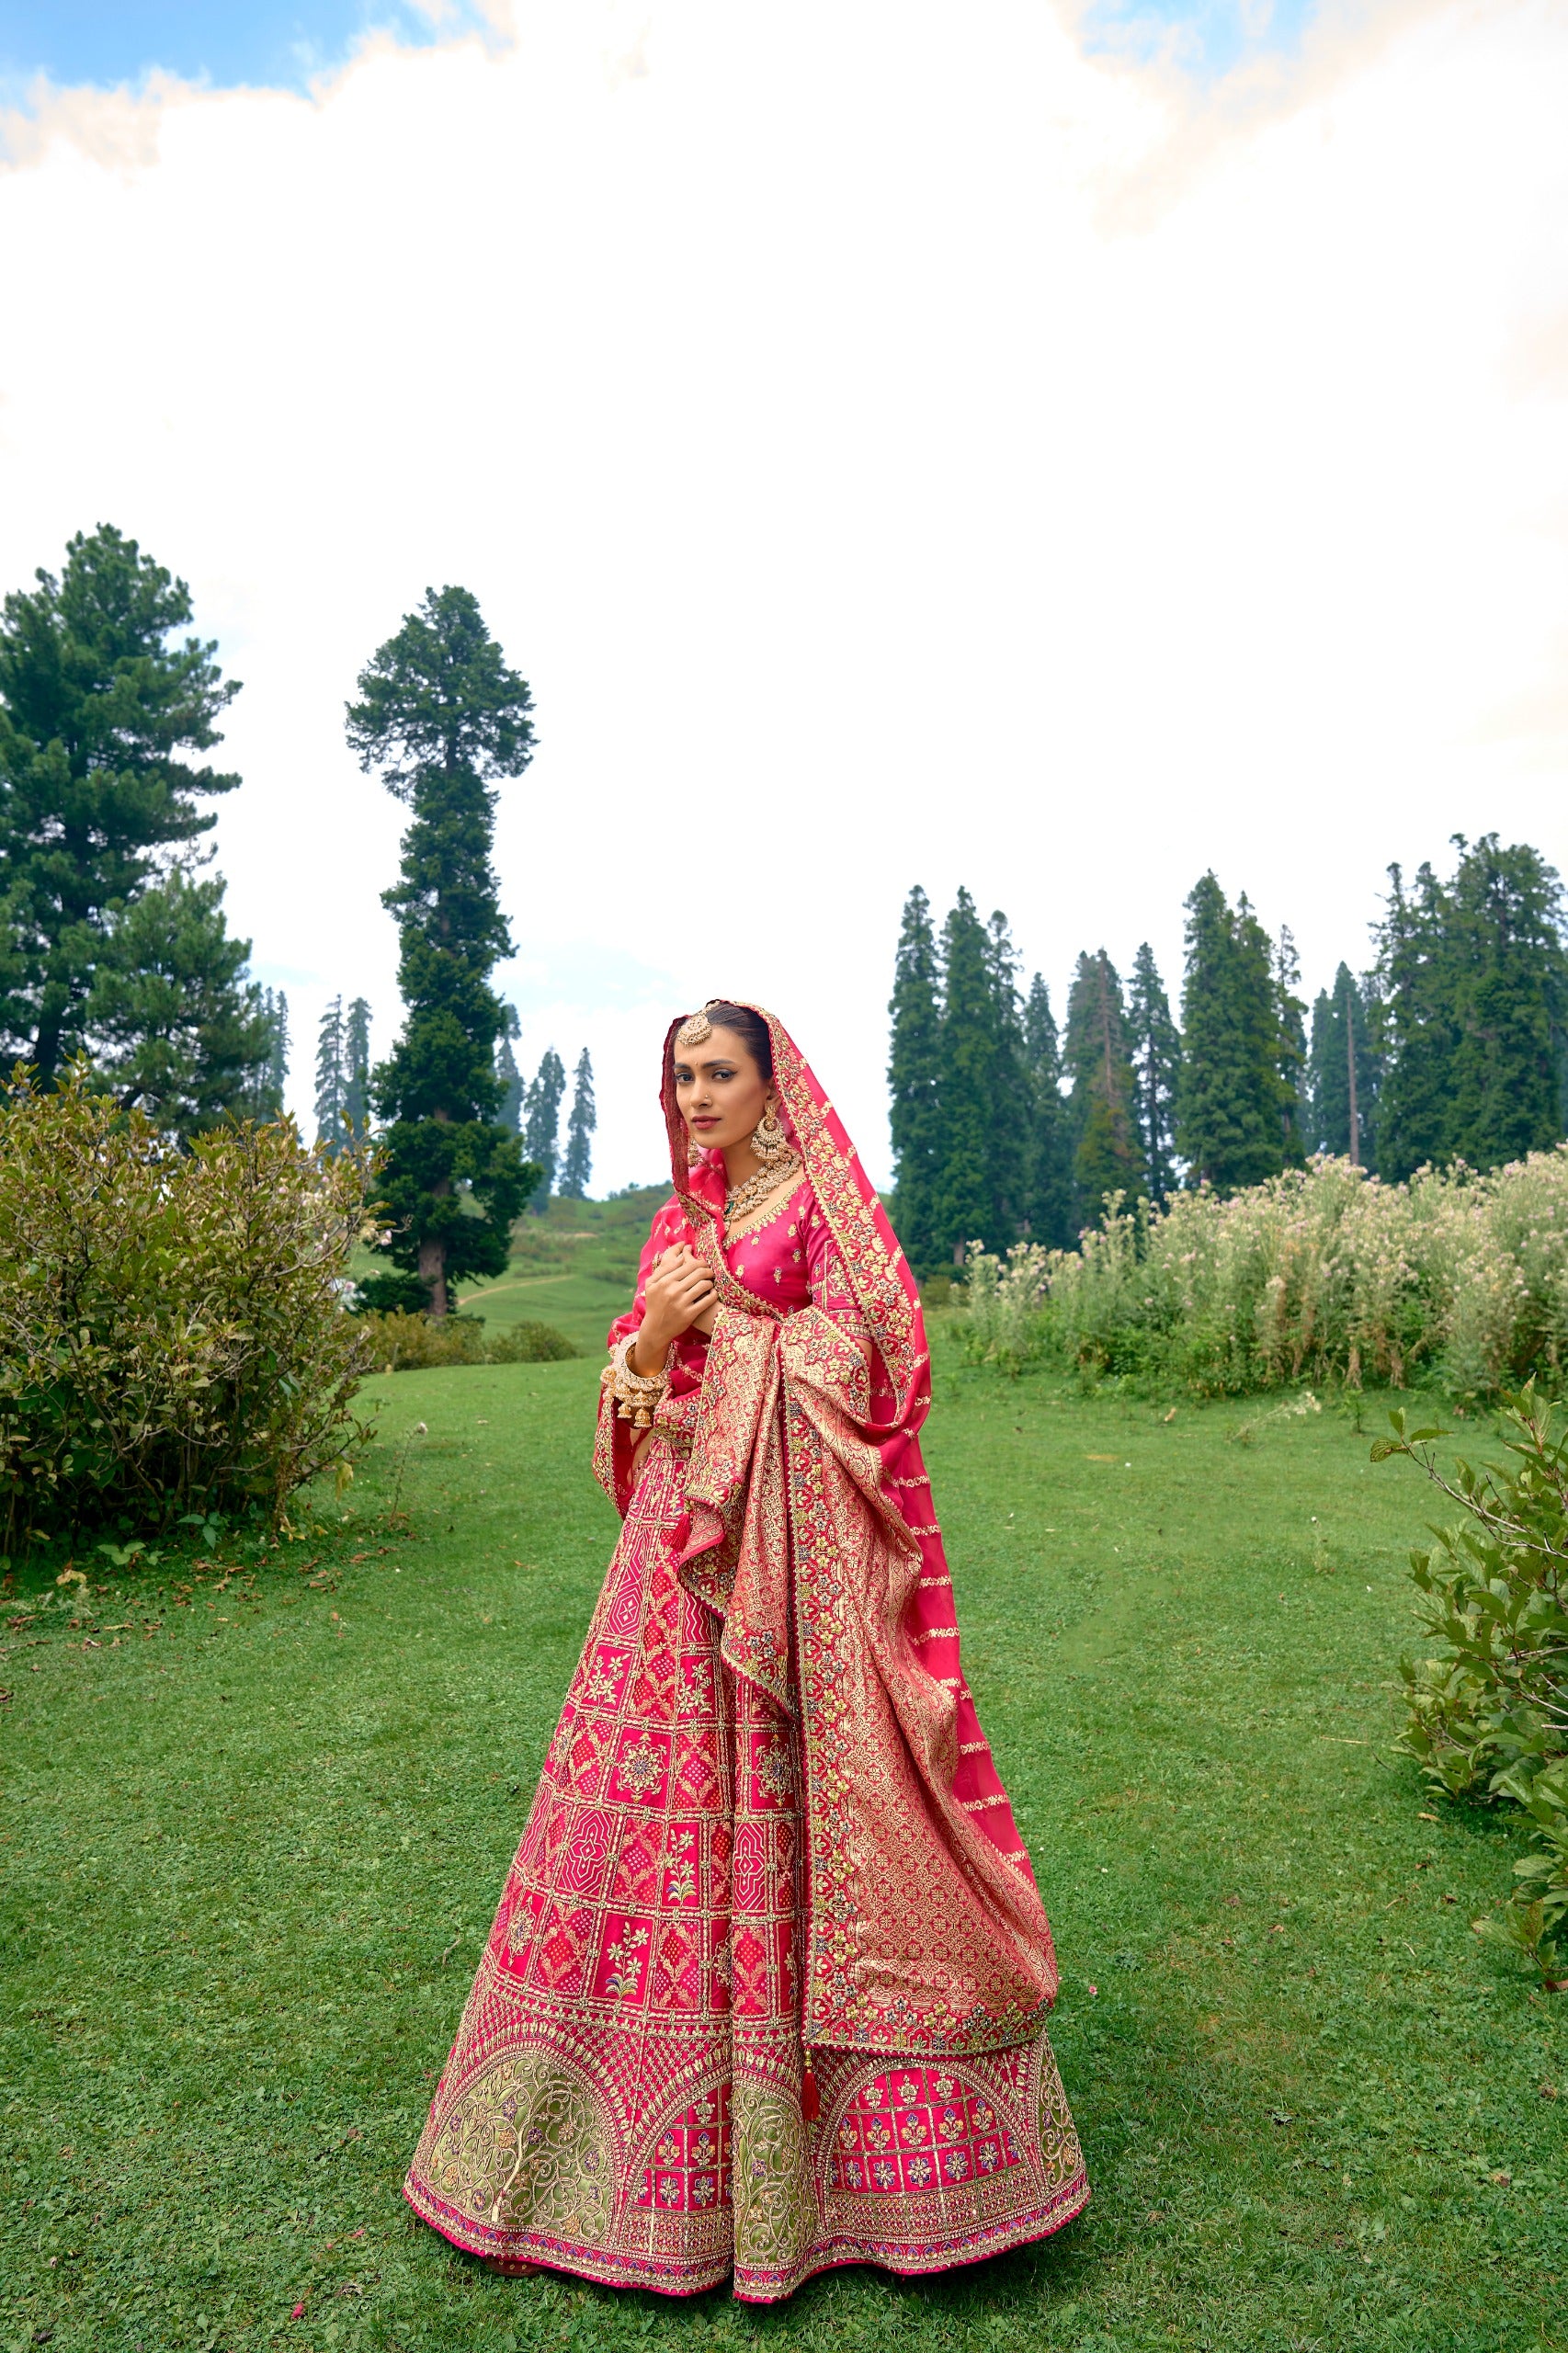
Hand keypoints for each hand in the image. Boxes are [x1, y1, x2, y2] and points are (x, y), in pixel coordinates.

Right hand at [633, 1242, 716, 1370]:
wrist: (655, 1329)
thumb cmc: (655, 1303)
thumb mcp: (652, 1284)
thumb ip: (664, 1268)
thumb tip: (681, 1254)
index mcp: (664, 1281)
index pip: (687, 1264)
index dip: (698, 1261)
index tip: (703, 1262)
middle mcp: (672, 1291)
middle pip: (698, 1272)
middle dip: (707, 1270)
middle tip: (710, 1271)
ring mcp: (681, 1303)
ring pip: (704, 1285)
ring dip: (710, 1281)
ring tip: (710, 1282)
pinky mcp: (689, 1315)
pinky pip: (707, 1300)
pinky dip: (713, 1294)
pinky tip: (712, 1293)